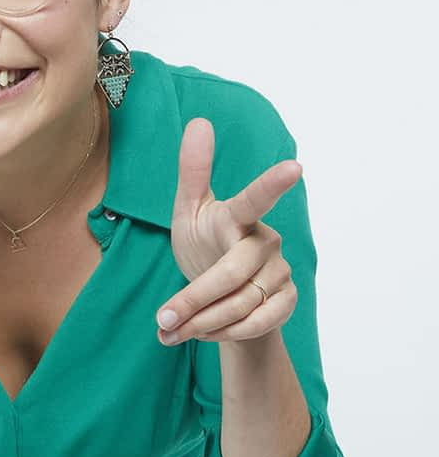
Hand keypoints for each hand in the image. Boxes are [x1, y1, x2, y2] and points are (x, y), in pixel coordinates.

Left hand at [156, 117, 300, 345]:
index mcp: (238, 217)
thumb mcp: (189, 211)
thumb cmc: (205, 242)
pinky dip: (223, 333)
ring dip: (201, 322)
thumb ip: (192, 172)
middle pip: (232, 273)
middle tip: (161, 318)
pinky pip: (257, 322)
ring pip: (242, 303)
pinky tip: (199, 335)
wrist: (222, 291)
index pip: (253, 199)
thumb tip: (199, 121)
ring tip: (170, 332)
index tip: (295, 166)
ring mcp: (279, 272)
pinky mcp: (286, 301)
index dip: (272, 184)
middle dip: (194, 299)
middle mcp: (265, 242)